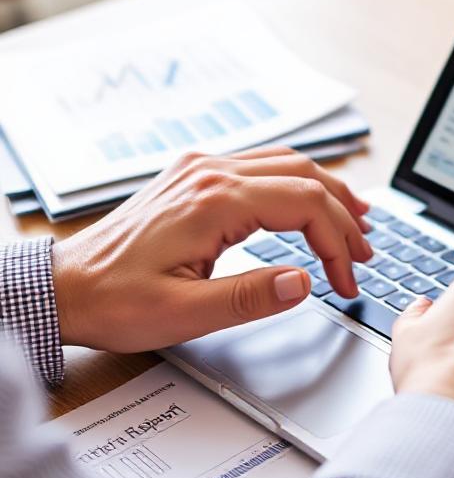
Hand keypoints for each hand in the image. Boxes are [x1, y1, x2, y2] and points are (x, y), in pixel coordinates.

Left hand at [52, 147, 372, 352]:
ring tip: (355, 223)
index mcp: (214, 202)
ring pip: (287, 163)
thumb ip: (250, 298)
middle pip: (305, 177)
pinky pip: (263, 165)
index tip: (347, 279)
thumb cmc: (114, 301)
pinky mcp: (194, 177)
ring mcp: (201, 170)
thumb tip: (304, 283)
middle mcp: (210, 174)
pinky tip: (309, 201)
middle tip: (364, 253)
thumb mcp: (184, 314)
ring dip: (327, 192)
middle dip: (344, 215)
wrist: (63, 286)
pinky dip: (297, 183)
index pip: (305, 205)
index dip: (338, 243)